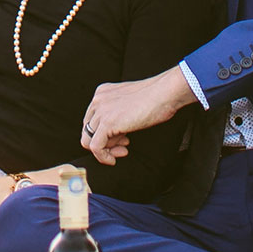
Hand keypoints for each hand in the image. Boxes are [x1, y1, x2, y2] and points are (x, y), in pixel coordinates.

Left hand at [80, 68, 195, 164]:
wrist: (164, 93)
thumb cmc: (155, 97)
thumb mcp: (129, 104)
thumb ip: (117, 114)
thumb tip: (113, 137)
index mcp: (102, 92)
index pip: (92, 120)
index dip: (105, 134)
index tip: (121, 140)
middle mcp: (98, 99)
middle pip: (87, 130)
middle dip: (104, 143)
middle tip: (122, 148)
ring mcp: (101, 110)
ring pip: (88, 140)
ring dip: (106, 150)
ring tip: (123, 151)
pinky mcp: (107, 122)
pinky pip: (95, 147)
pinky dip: (103, 157)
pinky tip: (114, 159)